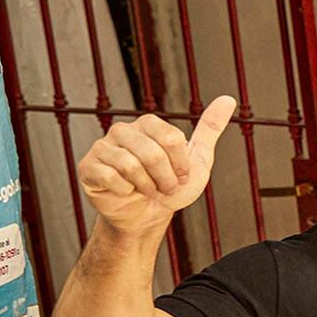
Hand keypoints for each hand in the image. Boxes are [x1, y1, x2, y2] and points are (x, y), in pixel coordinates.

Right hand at [76, 95, 236, 235]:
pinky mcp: (88, 167)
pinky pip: (111, 177)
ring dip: (147, 186)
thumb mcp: (198, 159)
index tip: (180, 175)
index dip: (181, 164)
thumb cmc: (171, 187)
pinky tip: (125, 192)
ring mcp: (102, 147)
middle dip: (165, 179)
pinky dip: (126, 192)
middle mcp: (122, 130)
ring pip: (131, 166)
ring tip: (147, 190)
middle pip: (153, 153)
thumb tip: (228, 99)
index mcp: (148, 124)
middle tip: (164, 187)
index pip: (171, 138)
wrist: (147, 216)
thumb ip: (210, 129)